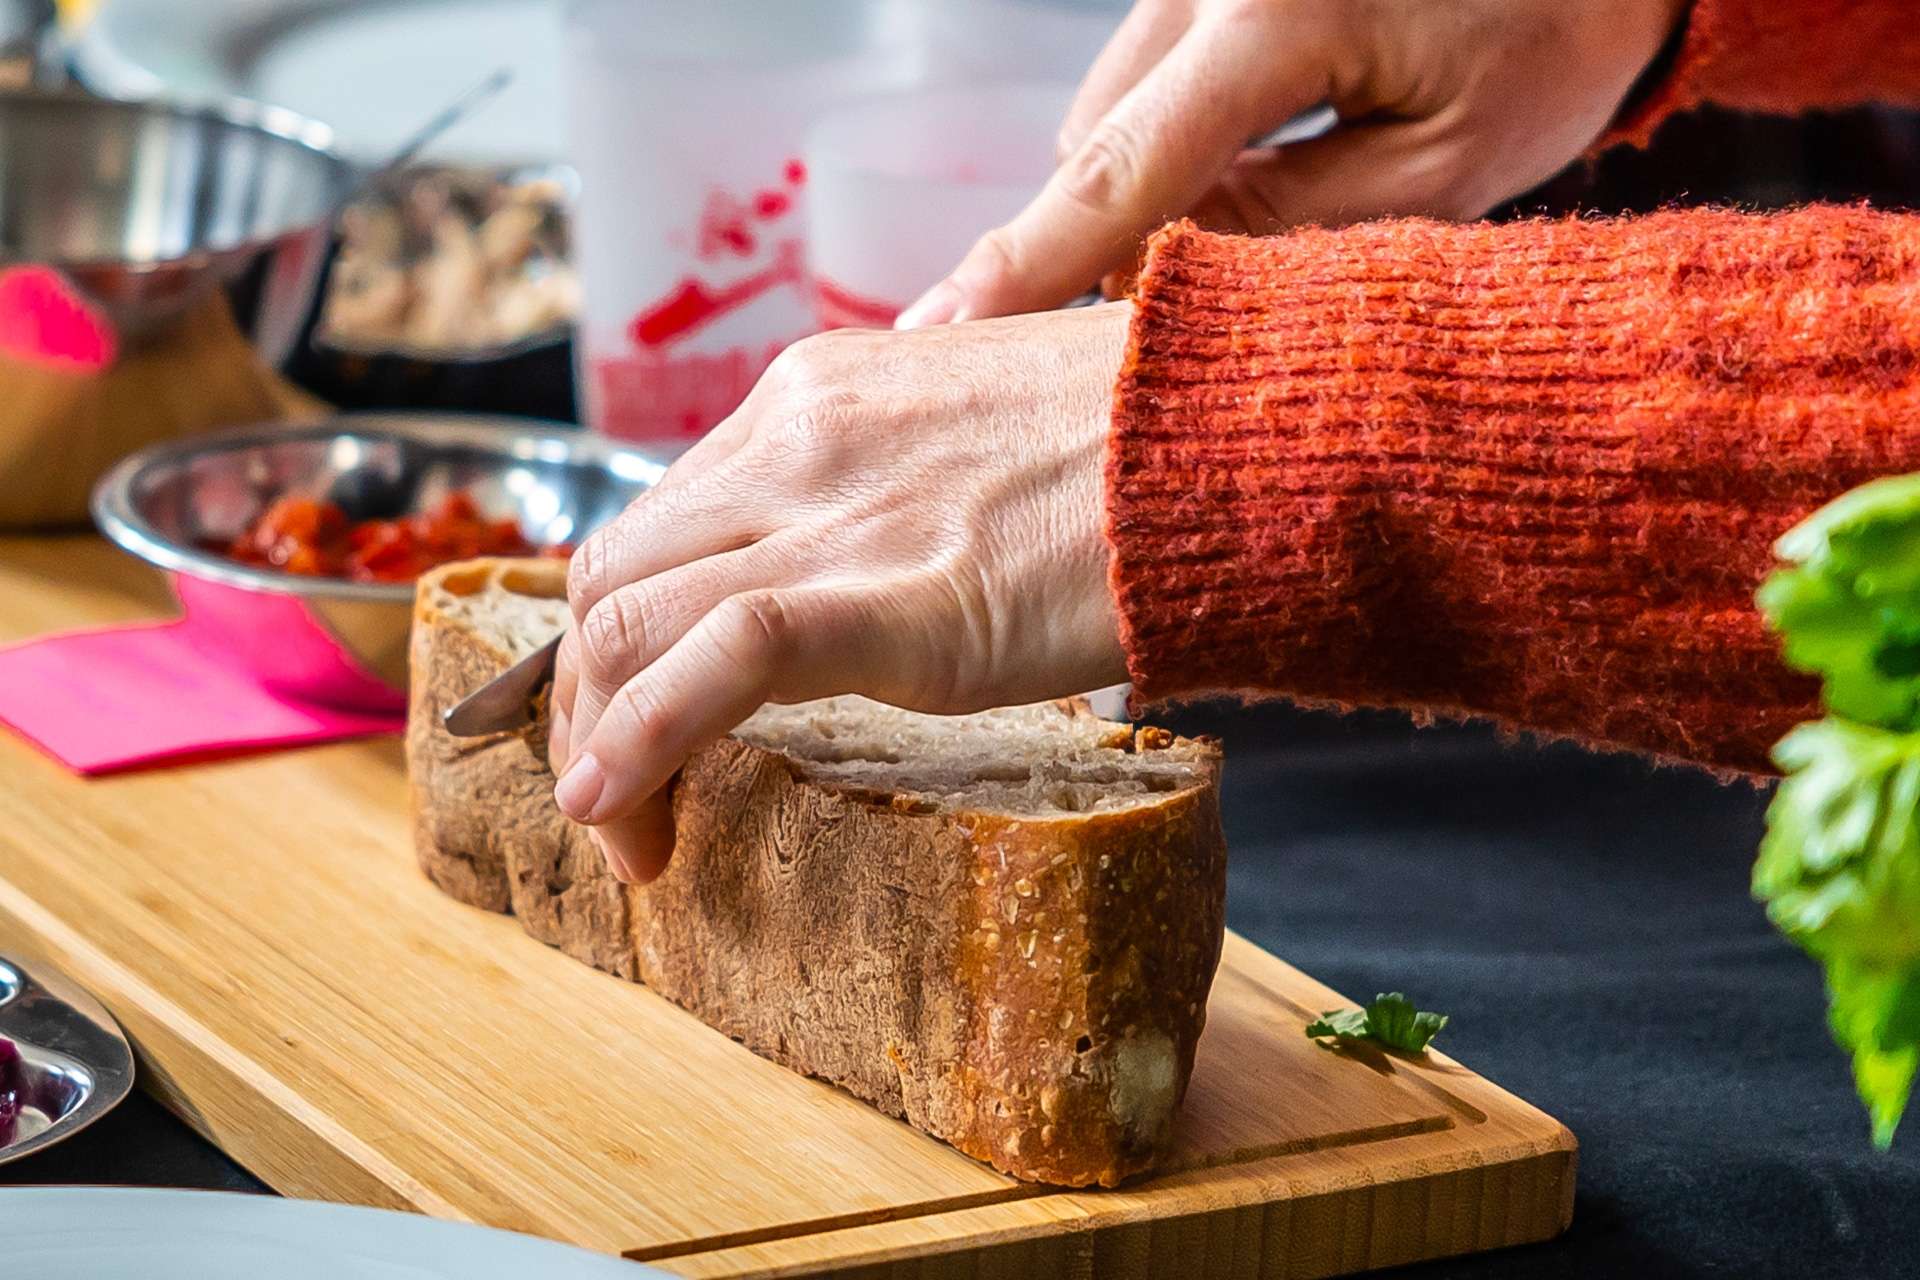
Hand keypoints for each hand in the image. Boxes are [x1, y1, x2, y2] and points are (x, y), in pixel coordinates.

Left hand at [550, 302, 1132, 882]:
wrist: (1243, 436)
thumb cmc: (1150, 443)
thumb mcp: (986, 435)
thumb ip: (899, 485)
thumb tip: (880, 560)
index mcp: (817, 396)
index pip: (663, 520)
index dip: (627, 626)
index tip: (639, 704)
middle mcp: (793, 439)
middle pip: (615, 573)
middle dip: (589, 691)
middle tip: (620, 784)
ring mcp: (828, 513)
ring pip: (627, 621)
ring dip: (598, 738)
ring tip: (627, 827)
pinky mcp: (880, 597)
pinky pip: (710, 668)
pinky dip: (637, 745)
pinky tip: (615, 810)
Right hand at [897, 0, 1686, 326]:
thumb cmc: (1552, 30)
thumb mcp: (1447, 165)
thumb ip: (1291, 231)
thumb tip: (1153, 278)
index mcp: (1275, 12)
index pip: (1119, 170)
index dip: (1027, 267)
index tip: (940, 338)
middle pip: (1097, 144)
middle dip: (1128, 230)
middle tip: (1210, 287)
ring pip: (1113, 109)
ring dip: (1158, 177)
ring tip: (1278, 186)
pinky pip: (1147, 70)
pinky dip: (1181, 127)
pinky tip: (1267, 135)